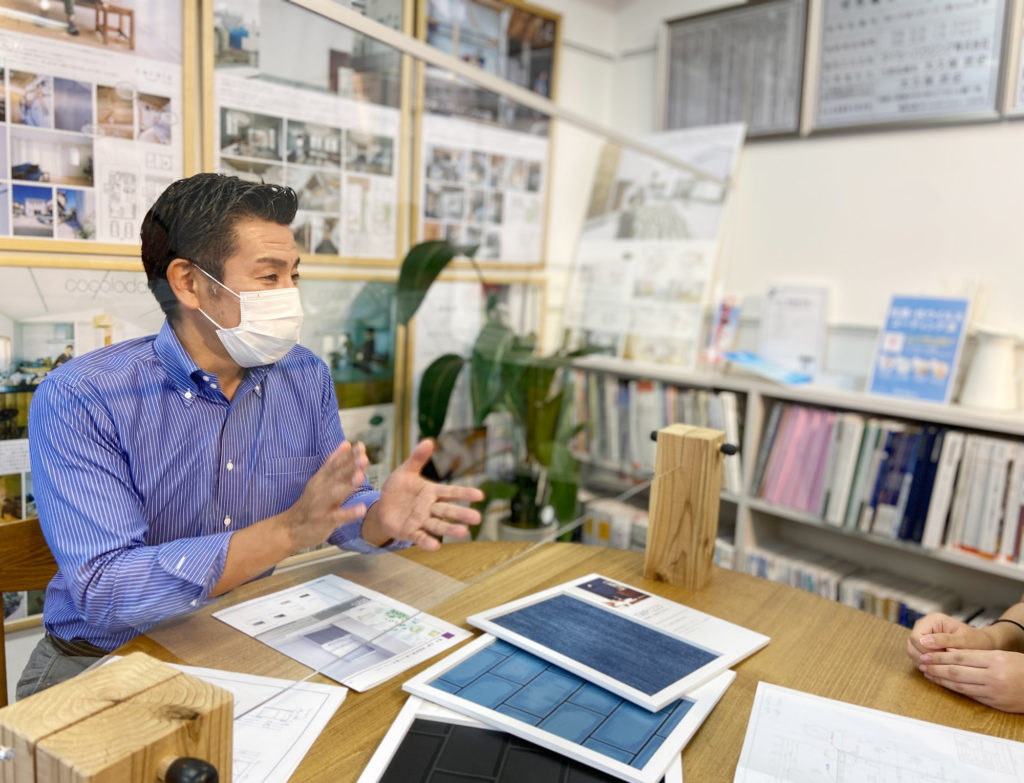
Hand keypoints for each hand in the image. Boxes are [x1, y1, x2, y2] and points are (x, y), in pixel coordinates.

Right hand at [282, 441, 368, 551]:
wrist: (289, 529)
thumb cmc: (310, 504)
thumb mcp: (319, 480)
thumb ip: (333, 463)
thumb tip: (346, 444)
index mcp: (321, 478)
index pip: (335, 464)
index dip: (348, 455)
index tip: (361, 446)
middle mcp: (320, 489)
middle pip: (336, 475)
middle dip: (350, 466)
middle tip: (364, 457)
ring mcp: (321, 505)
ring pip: (336, 493)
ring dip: (348, 485)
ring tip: (361, 477)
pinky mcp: (323, 521)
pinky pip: (337, 516)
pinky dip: (349, 513)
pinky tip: (361, 509)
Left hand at [362, 439, 483, 550]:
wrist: (381, 508)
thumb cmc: (397, 489)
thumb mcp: (405, 471)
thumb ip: (417, 458)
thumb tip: (428, 441)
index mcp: (431, 492)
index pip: (451, 492)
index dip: (464, 493)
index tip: (479, 495)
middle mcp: (430, 508)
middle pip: (448, 510)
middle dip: (462, 514)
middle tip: (477, 518)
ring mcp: (421, 521)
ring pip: (438, 525)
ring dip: (450, 529)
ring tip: (464, 533)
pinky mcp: (410, 532)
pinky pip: (420, 537)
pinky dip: (427, 542)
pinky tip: (435, 546)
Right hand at [906, 613, 995, 664]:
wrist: (983, 645)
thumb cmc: (976, 641)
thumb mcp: (963, 640)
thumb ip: (944, 640)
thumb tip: (924, 641)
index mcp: (932, 620)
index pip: (916, 637)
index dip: (925, 651)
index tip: (942, 658)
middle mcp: (923, 626)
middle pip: (911, 645)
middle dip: (926, 658)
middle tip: (944, 663)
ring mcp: (922, 637)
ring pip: (912, 652)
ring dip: (925, 662)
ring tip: (943, 665)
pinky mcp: (924, 646)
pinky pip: (917, 657)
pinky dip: (927, 665)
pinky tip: (941, 666)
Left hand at [918, 649, 1023, 711]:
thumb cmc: (1020, 667)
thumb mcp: (1000, 655)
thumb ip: (977, 655)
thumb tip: (950, 653)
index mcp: (994, 659)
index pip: (960, 657)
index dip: (940, 656)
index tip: (926, 653)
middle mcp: (992, 676)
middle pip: (956, 671)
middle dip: (936, 667)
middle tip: (921, 663)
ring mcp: (993, 691)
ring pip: (960, 685)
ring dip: (941, 679)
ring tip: (928, 673)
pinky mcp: (995, 703)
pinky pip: (970, 695)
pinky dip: (955, 690)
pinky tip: (945, 685)